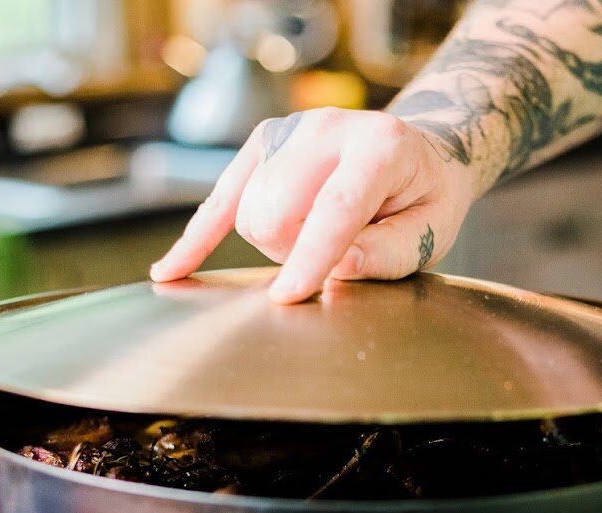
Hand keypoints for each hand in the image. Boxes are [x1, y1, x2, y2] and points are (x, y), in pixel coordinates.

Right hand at [149, 108, 476, 303]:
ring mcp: (290, 131)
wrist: (420, 150)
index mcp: (380, 146)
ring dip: (275, 244)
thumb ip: (390, 252)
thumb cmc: (425, 198)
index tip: (287, 296)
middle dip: (293, 252)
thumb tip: (337, 266)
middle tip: (330, 257)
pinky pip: (219, 201)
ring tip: (315, 237)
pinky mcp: (263, 144)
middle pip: (276, 210)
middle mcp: (327, 128)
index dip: (309, 256)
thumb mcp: (431, 231)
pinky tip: (169, 271)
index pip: (334, 206)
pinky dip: (198, 238)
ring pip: (249, 213)